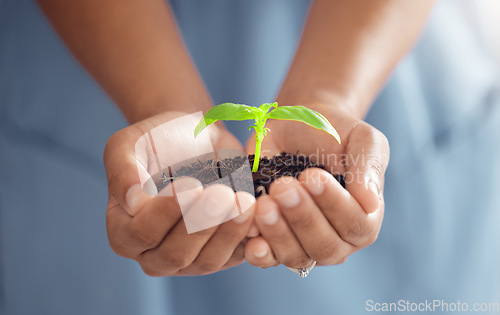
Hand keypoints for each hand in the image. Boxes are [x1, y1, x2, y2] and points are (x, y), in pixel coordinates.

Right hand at [105, 111, 256, 275]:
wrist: (194, 141)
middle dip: (201, 224)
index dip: (166, 213)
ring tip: (244, 201)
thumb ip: (123, 171)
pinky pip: (237, 255)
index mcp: (124, 232)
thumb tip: (132, 202)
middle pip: (176, 254)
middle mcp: (154, 254)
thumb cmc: (157, 141)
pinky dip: (249, 237)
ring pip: (208, 260)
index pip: (142, 233)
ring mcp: (190, 260)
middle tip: (223, 194)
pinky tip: (259, 212)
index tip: (191, 185)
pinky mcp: (222, 255)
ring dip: (228, 232)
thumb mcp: (129, 145)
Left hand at [243, 104, 388, 268]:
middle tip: (282, 186)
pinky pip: (267, 257)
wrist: (295, 126)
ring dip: (278, 232)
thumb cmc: (333, 133)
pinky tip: (251, 231)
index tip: (311, 176)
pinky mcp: (274, 241)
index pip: (355, 225)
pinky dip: (259, 249)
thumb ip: (368, 166)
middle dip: (302, 217)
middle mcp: (337, 238)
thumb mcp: (361, 138)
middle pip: (325, 246)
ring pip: (296, 256)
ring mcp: (304, 244)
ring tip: (264, 203)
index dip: (333, 204)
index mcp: (364, 217)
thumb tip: (370, 201)